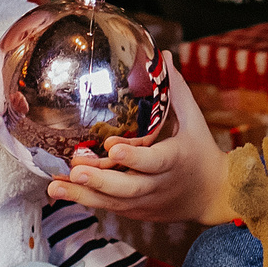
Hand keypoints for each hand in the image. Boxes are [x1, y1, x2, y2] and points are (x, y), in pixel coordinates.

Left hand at [46, 55, 235, 226]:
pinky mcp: (136, 211)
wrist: (213, 195)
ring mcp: (146, 201)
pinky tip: (61, 190)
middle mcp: (159, 184)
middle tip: (75, 171)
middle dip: (100, 181)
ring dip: (83, 195)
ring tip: (55, 187)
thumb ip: (175, 90)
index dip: (134, 156)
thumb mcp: (193, 119)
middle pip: (128, 187)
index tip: (112, 147)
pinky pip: (110, 207)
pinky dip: (86, 199)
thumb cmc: (200, 150)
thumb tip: (163, 54)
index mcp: (175, 159)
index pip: (154, 160)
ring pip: (114, 202)